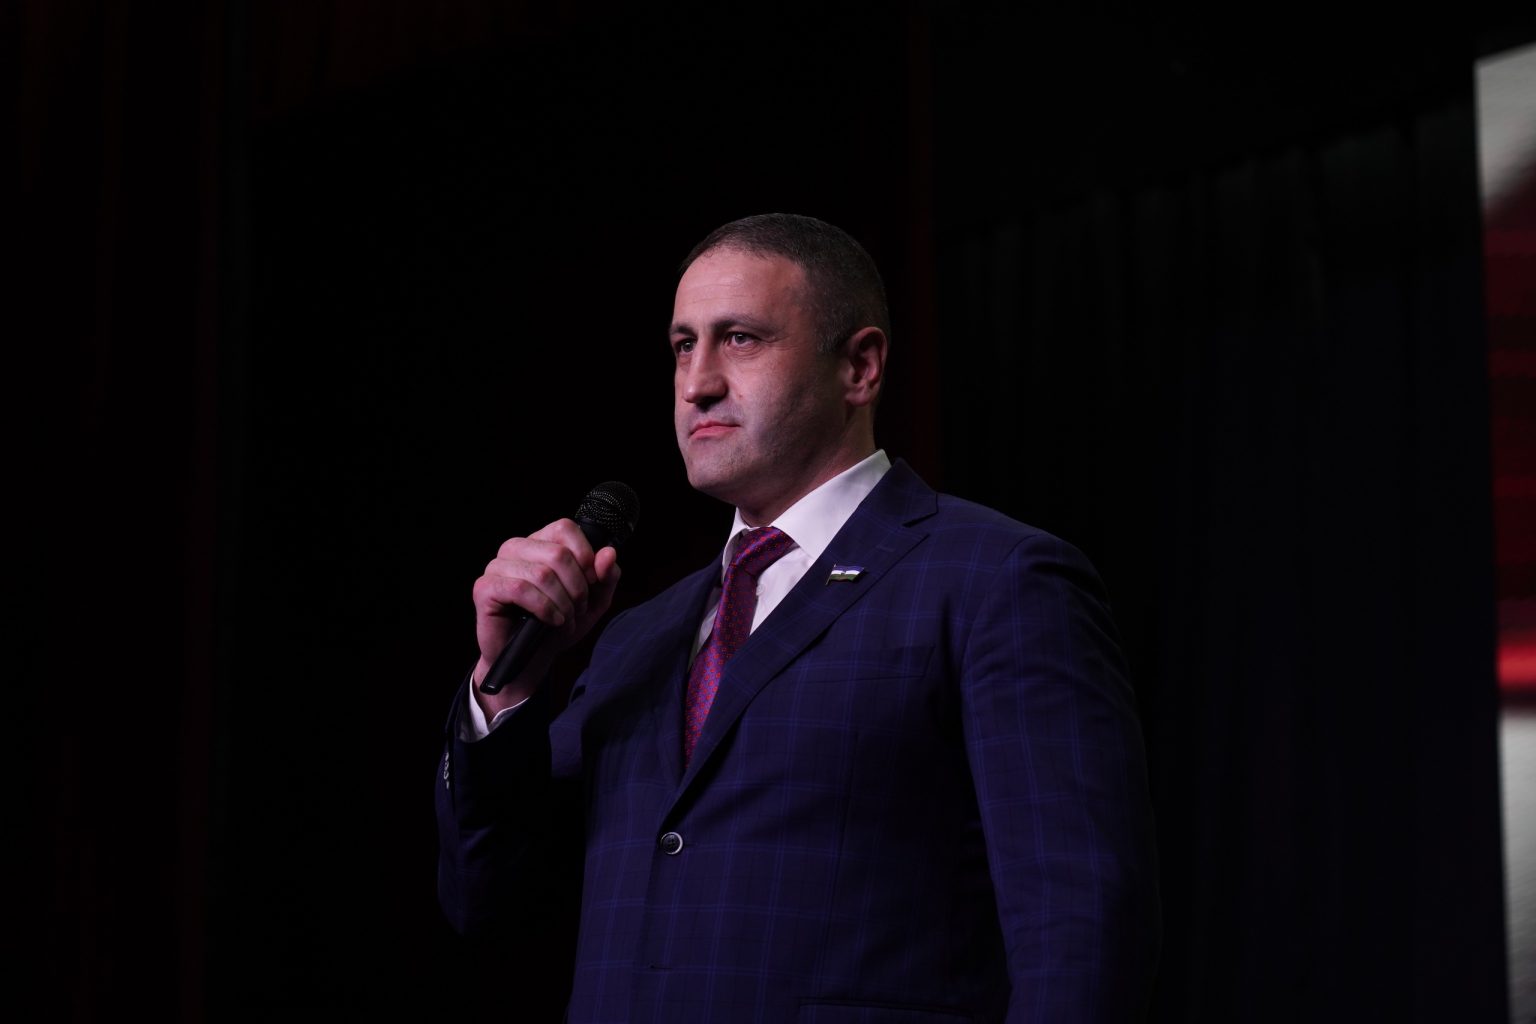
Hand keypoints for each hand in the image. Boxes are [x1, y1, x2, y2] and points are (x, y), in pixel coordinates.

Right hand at [470, 518, 621, 713]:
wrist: (532, 660)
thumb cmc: (559, 624)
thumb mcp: (593, 601)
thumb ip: (605, 576)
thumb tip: (609, 553)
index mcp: (539, 542)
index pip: (565, 528)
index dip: (585, 556)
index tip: (592, 583)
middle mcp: (516, 548)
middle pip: (558, 553)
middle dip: (577, 587)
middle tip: (577, 609)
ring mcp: (497, 567)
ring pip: (541, 573)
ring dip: (562, 602)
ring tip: (564, 619)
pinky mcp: (484, 588)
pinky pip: (521, 590)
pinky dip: (544, 608)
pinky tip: (551, 620)